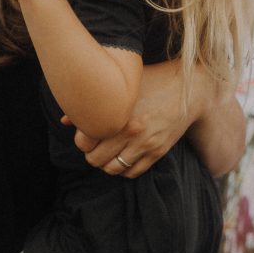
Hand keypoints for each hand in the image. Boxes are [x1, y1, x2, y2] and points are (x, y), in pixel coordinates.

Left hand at [71, 59, 192, 177]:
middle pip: (95, 158)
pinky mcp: (157, 151)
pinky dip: (123, 169)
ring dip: (106, 163)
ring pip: (112, 169)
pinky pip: (132, 172)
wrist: (189, 88)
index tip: (86, 134)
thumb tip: (63, 120)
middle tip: (94, 146)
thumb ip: (93, 101)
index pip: (83, 140)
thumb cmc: (151, 80)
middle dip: (91, 154)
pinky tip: (122, 157)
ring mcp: (144, 143)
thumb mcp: (123, 84)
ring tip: (107, 153)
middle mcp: (129, 130)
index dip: (81, 140)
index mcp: (117, 112)